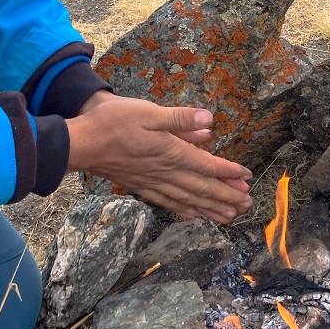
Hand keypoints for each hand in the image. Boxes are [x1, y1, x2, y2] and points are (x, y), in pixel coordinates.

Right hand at [65, 93, 252, 223]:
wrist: (81, 144)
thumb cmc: (113, 122)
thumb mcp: (148, 111)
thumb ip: (179, 119)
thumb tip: (209, 122)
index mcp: (170, 152)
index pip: (206, 165)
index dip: (228, 172)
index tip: (247, 177)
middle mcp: (165, 172)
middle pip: (202, 188)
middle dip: (227, 197)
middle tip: (248, 204)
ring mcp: (152, 182)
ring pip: (188, 199)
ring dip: (211, 208)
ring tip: (231, 217)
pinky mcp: (140, 186)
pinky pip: (167, 202)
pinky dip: (184, 210)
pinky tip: (193, 216)